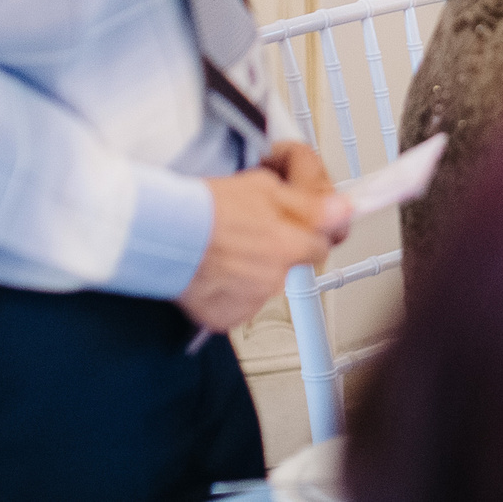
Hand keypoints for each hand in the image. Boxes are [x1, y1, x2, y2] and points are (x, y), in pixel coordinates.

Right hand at [178, 153, 352, 333]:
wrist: (159, 233)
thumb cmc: (204, 207)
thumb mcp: (262, 186)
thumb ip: (308, 203)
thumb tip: (343, 209)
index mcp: (289, 241)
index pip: (328, 239)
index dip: (315, 227)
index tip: (310, 223)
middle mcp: (276, 275)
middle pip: (298, 263)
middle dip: (285, 248)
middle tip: (257, 233)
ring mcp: (253, 298)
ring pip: (269, 283)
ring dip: (257, 270)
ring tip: (227, 249)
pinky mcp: (229, 316)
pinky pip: (242, 304)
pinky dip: (233, 291)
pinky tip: (216, 270)